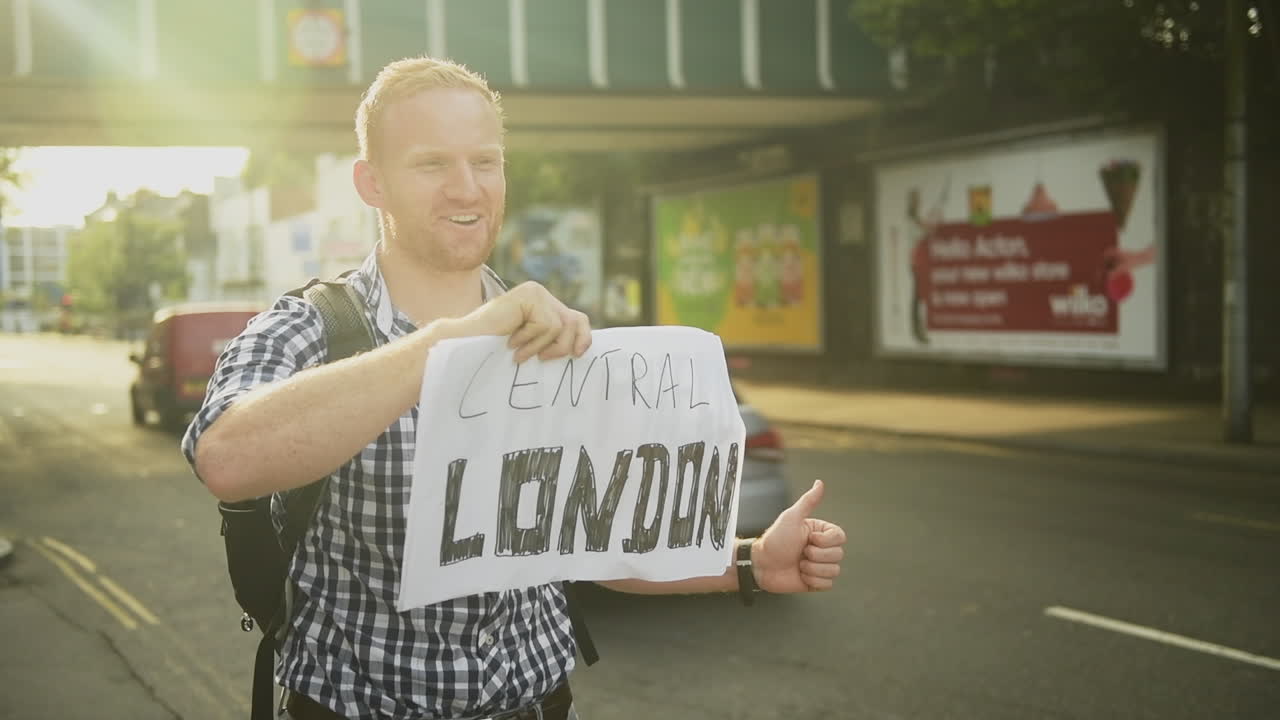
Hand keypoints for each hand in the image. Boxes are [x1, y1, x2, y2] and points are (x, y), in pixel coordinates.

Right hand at [449, 281, 591, 362]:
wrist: (466, 344)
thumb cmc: (496, 349)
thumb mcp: (533, 346)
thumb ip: (553, 341)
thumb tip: (582, 349)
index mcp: (544, 305)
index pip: (577, 319)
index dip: (583, 336)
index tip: (578, 354)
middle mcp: (541, 294)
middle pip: (573, 321)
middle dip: (562, 346)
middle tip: (542, 358)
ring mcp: (535, 292)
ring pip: (559, 326)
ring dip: (539, 346)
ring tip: (518, 351)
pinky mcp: (529, 295)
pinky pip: (545, 324)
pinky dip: (530, 340)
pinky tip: (511, 341)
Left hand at [751, 480, 845, 593]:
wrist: (762, 565)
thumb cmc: (775, 540)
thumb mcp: (791, 517)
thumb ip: (808, 501)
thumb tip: (819, 483)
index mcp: (821, 533)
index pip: (840, 537)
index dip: (825, 541)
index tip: (808, 539)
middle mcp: (823, 549)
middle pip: (838, 555)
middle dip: (816, 556)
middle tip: (800, 553)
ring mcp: (820, 566)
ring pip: (834, 570)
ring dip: (813, 569)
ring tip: (798, 564)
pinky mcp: (816, 582)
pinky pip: (828, 585)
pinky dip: (813, 581)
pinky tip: (801, 575)